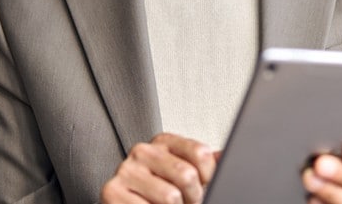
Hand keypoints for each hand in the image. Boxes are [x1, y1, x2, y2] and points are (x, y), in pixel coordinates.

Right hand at [100, 133, 217, 203]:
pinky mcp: (111, 191)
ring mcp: (125, 170)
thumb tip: (230, 153)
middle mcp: (142, 151)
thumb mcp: (184, 177)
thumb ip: (207, 165)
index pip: (200, 153)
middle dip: (194, 198)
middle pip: (186, 175)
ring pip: (170, 196)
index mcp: (163, 143)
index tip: (206, 186)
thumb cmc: (158, 197)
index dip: (210, 178)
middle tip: (189, 203)